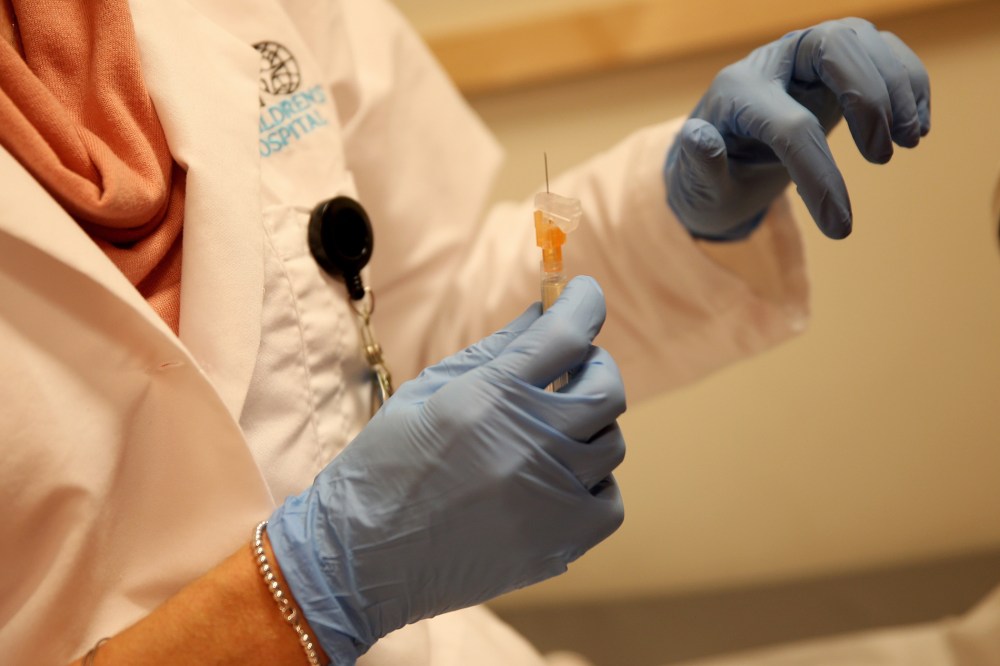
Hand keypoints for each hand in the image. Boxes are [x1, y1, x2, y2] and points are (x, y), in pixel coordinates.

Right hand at [267, 277, 626, 664]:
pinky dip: (592, 482)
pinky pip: (608, 502)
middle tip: (572, 365)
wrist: (361, 560)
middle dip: (594, 364)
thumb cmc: (385, 465)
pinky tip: (557, 477)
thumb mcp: (429, 390)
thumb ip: (495, 349)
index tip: (584, 294)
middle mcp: (528, 446)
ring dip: (587, 425)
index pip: (565, 335)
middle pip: (605, 388)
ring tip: (549, 428)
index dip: (583, 304)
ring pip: (610, 443)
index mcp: (488, 399)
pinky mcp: (557, 545)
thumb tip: (545, 310)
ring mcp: (548, 500)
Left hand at [665, 17, 930, 239]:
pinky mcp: (833, 65)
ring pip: (859, 40)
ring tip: (911, 140)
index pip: (789, 125)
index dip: (820, 174)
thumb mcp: (697, 187)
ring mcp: (803, 57)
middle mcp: (770, 63)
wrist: (718, 162)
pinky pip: (879, 50)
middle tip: (883, 158)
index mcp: (735, 95)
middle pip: (832, 47)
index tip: (841, 226)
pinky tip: (915, 125)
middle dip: (869, 99)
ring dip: (897, 87)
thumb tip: (697, 137)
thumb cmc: (710, 180)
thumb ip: (698, 163)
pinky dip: (907, 80)